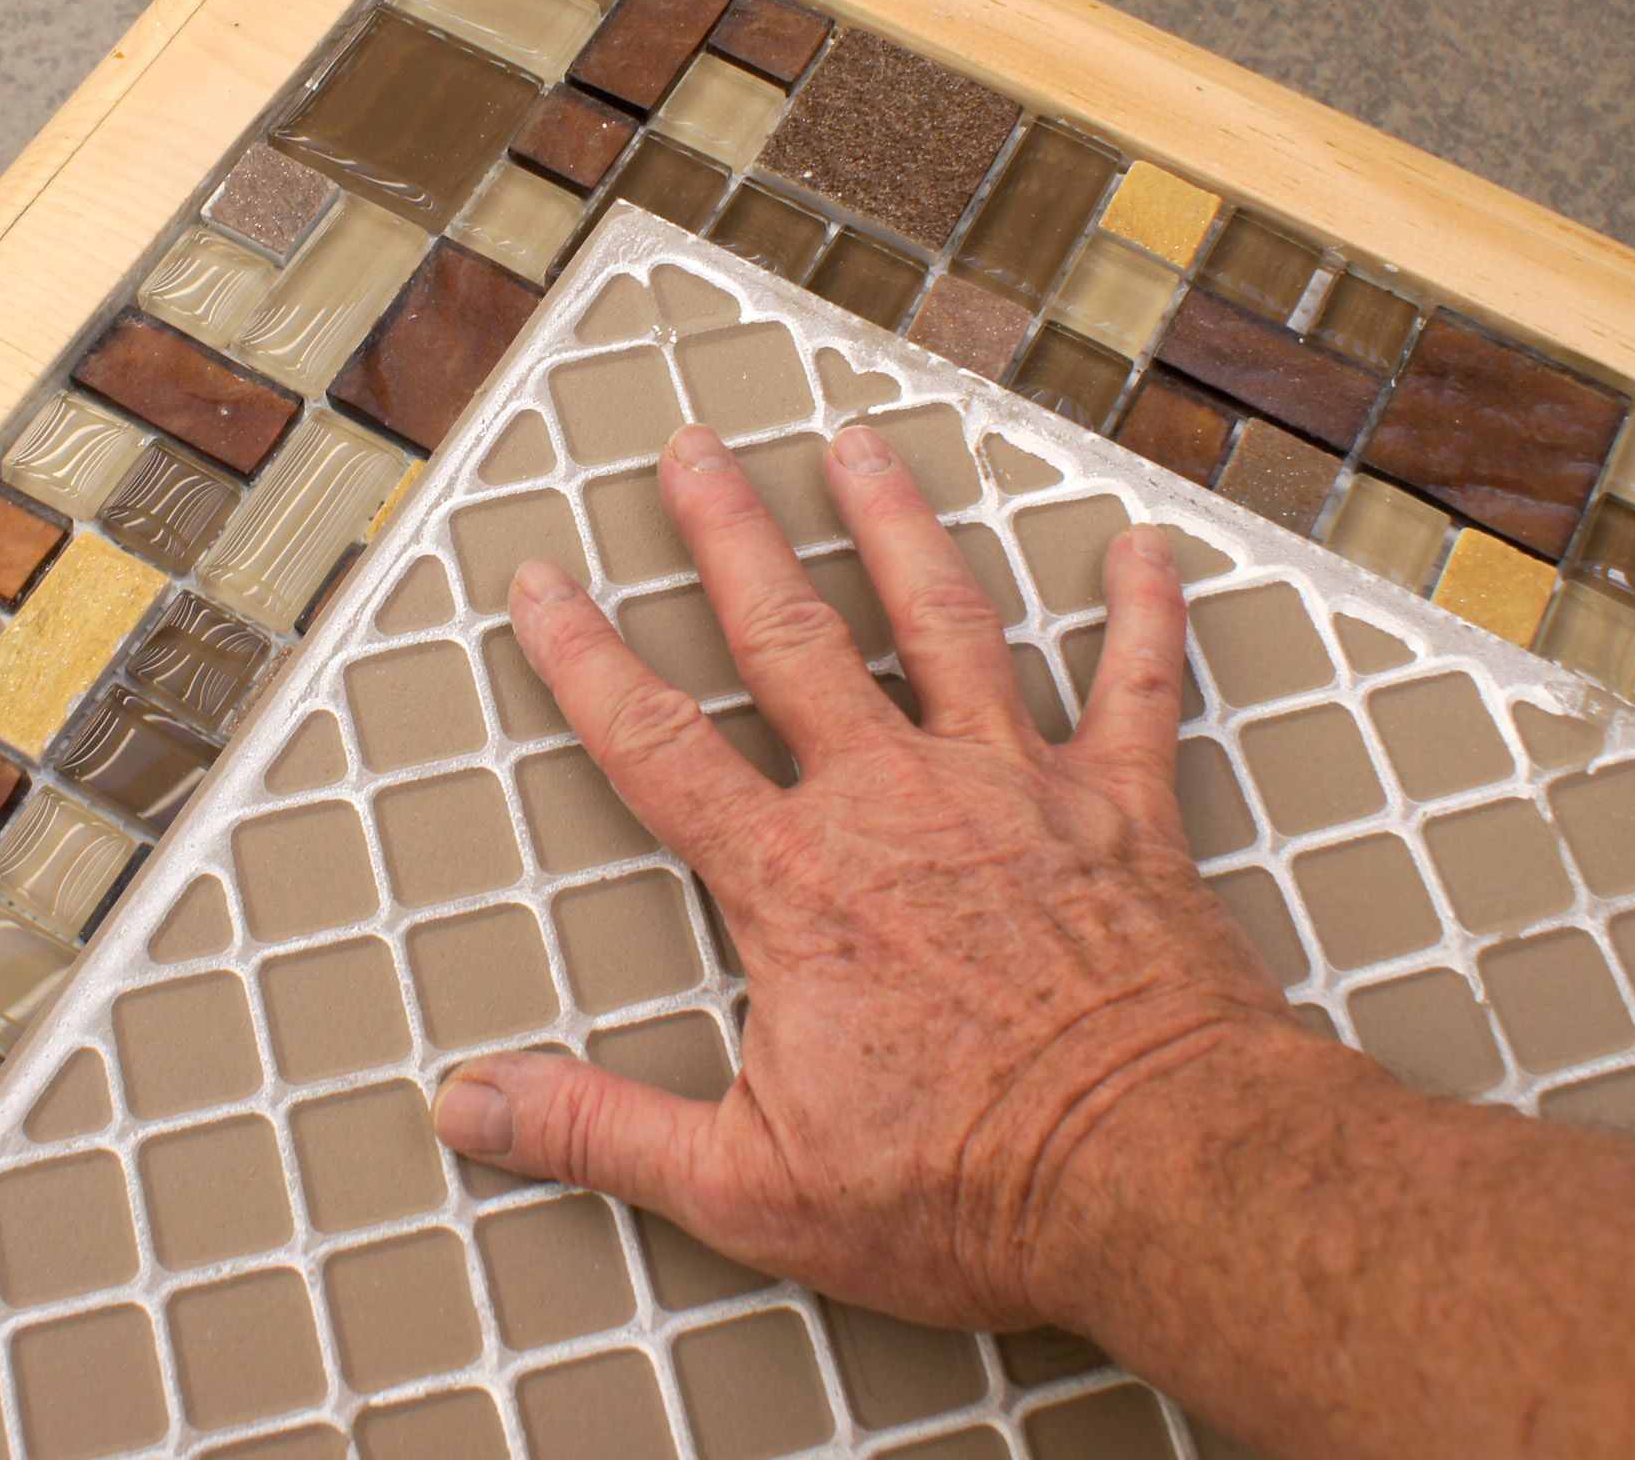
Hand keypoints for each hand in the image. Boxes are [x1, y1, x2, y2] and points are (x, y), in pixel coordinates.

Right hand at [428, 418, 1305, 1332]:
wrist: (1155, 1170)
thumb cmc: (975, 1183)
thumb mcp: (748, 1186)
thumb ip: (604, 1130)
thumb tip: (479, 1109)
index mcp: (798, 885)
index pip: (657, 745)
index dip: (585, 660)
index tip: (544, 587)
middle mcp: (897, 804)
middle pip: (788, 637)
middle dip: (730, 534)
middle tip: (695, 451)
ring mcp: (1015, 789)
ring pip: (943, 618)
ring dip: (896, 525)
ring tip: (861, 450)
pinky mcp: (1125, 809)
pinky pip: (1137, 681)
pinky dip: (1141, 609)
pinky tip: (1139, 547)